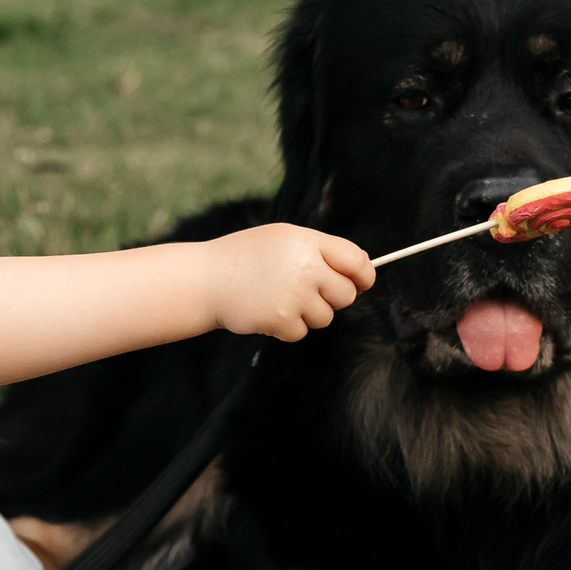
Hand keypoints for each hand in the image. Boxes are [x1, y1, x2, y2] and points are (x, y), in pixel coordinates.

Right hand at [207, 225, 371, 340]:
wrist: (205, 279)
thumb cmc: (245, 256)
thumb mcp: (283, 237)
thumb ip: (321, 249)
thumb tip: (363, 266)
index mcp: (308, 242)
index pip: (356, 261)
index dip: (364, 275)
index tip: (362, 282)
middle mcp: (307, 268)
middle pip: (346, 294)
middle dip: (332, 297)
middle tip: (307, 290)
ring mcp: (295, 296)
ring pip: (326, 317)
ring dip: (308, 313)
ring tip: (279, 297)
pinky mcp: (282, 321)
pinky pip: (302, 332)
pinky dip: (287, 327)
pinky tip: (267, 310)